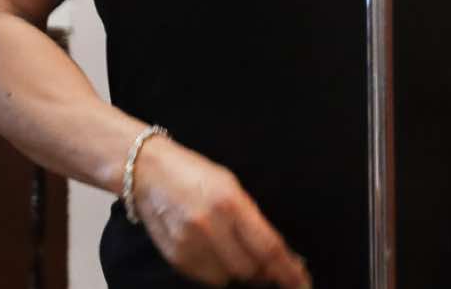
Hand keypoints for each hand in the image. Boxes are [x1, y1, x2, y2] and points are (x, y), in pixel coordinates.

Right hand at [128, 135, 309, 287]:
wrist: (148, 173)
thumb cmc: (195, 174)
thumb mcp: (231, 186)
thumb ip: (253, 220)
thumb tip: (276, 253)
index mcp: (231, 203)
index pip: (268, 248)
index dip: (288, 270)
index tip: (302, 282)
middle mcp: (210, 226)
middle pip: (250, 269)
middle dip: (263, 270)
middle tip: (268, 263)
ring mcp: (190, 245)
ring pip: (228, 278)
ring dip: (239, 271)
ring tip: (234, 250)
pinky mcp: (175, 257)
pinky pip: (206, 278)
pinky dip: (217, 271)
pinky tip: (213, 252)